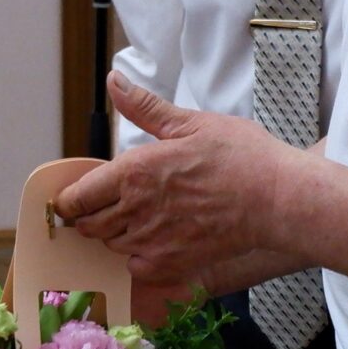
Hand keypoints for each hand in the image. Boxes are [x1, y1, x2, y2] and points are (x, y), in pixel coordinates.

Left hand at [53, 74, 306, 284]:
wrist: (277, 199)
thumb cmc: (240, 157)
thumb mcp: (190, 123)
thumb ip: (144, 108)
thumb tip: (113, 81)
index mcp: (133, 172)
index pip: (77, 197)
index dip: (70, 199)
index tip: (74, 198)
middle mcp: (135, 209)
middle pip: (88, 225)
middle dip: (90, 217)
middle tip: (106, 207)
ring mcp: (151, 241)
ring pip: (111, 245)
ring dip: (115, 235)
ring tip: (137, 219)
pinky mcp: (170, 264)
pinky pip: (136, 267)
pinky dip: (138, 257)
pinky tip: (155, 241)